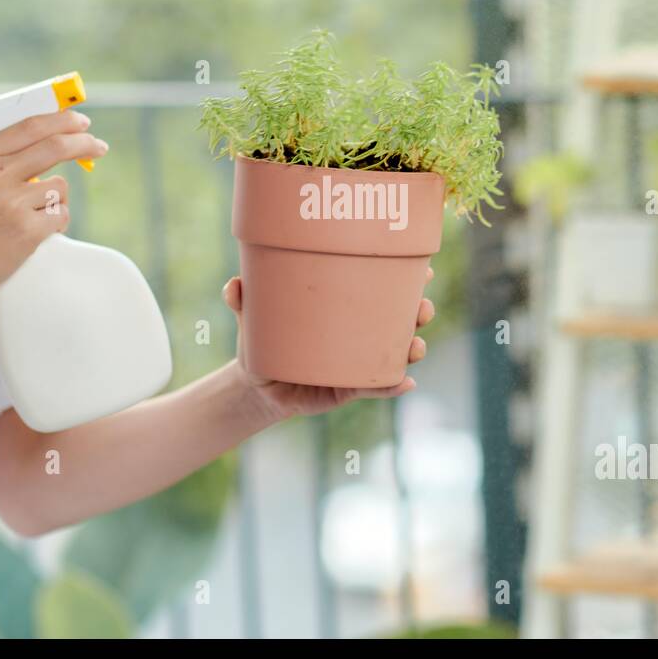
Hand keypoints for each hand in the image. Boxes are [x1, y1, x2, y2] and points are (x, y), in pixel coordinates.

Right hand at [0, 109, 108, 302]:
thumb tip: (49, 139)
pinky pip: (61, 216)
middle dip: (84, 144)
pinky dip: (56, 224)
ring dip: (58, 200)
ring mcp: (10, 201)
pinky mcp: (26, 228)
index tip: (82, 122)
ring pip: (61, 186)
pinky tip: (35, 233)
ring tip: (35, 216)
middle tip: (99, 147)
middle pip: (55, 146)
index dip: (63, 121)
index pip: (30, 126)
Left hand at [222, 267, 436, 423]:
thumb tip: (234, 286)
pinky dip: (393, 386)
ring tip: (415, 347)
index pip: (381, 290)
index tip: (424, 269)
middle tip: (422, 309)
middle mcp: (358, 333)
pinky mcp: (348, 389)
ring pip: (395, 354)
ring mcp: (357, 362)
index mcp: (344, 308)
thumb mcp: (252, 319)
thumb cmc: (262, 341)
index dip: (407, 279)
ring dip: (412, 349)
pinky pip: (375, 388)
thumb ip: (242, 301)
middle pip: (400, 320)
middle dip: (418, 312)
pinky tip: (405, 383)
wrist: (256, 385)